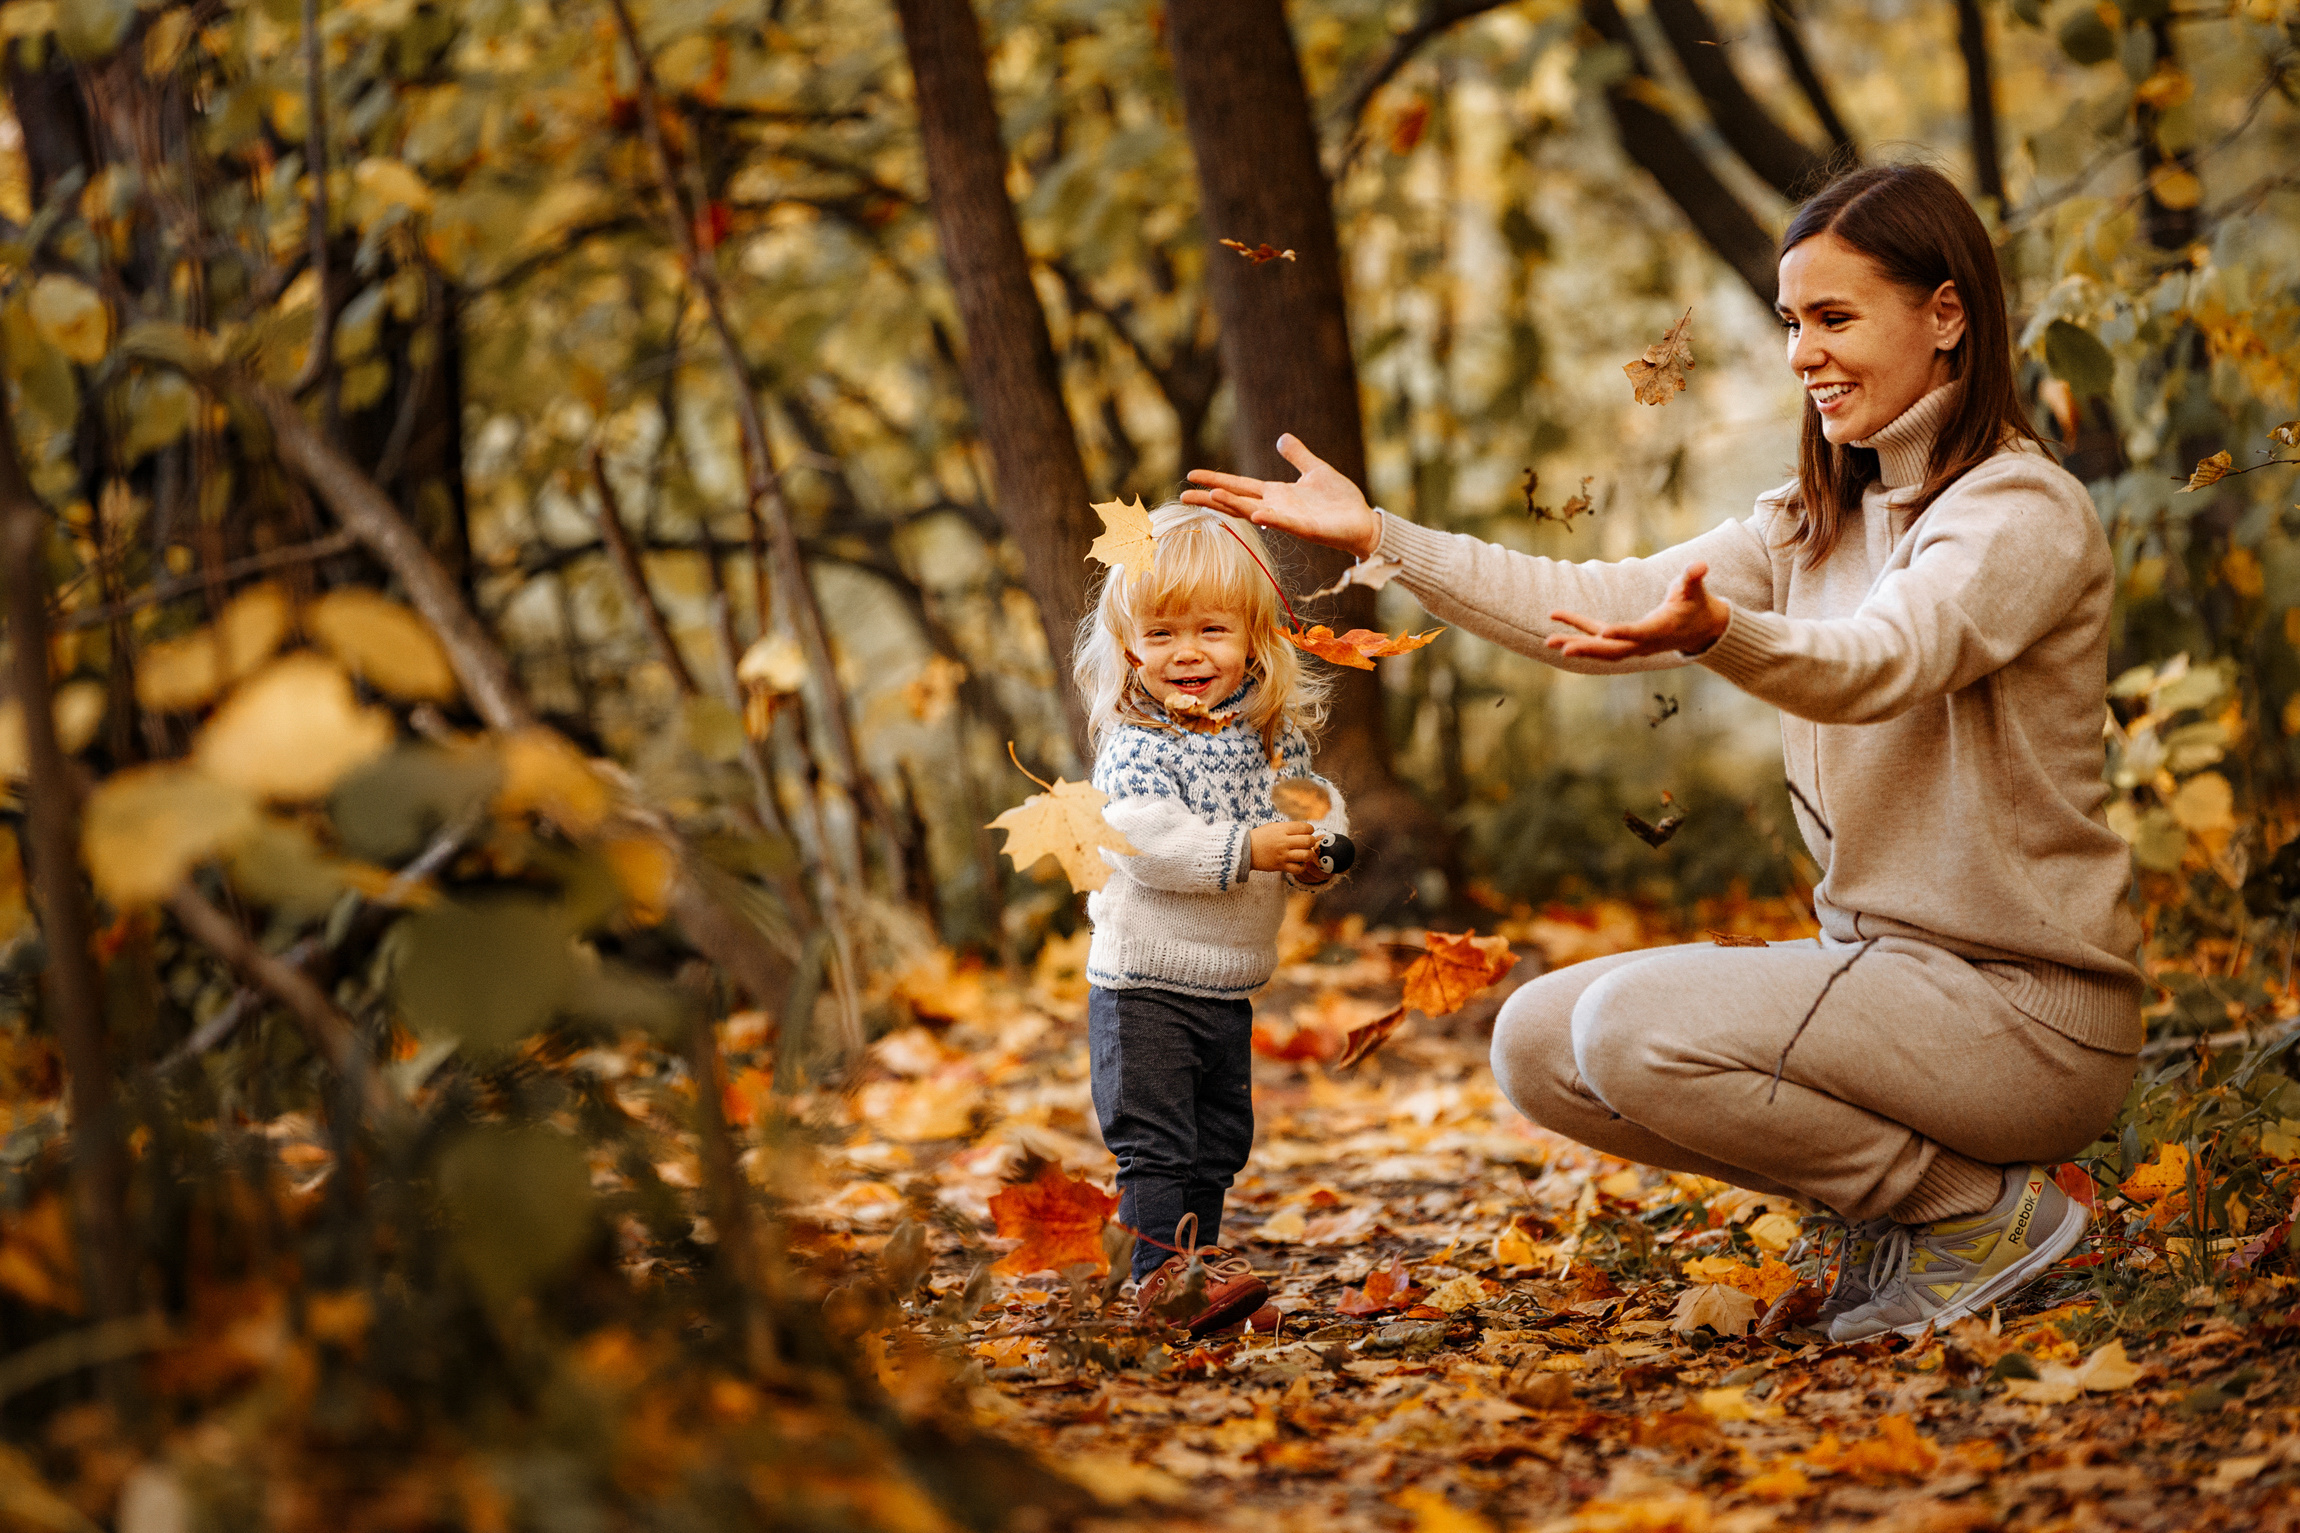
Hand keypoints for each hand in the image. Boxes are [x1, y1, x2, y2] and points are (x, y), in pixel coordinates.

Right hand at [1181, 435, 1382, 558]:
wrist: (1362, 521)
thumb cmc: (1340, 500)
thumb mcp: (1316, 470)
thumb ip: (1298, 456)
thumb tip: (1282, 438)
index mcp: (1277, 493)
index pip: (1239, 486)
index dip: (1216, 480)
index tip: (1192, 476)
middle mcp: (1277, 507)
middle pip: (1237, 502)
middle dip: (1211, 498)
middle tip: (1184, 495)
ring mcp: (1289, 519)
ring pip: (1254, 512)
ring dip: (1234, 506)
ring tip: (1212, 497)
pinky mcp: (1306, 528)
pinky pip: (1285, 523)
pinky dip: (1271, 518)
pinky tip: (1257, 513)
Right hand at [1250, 820, 1317, 874]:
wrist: (1246, 850)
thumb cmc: (1261, 837)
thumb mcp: (1274, 826)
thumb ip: (1289, 828)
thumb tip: (1307, 830)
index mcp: (1282, 829)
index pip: (1305, 827)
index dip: (1310, 829)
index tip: (1307, 832)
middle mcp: (1283, 842)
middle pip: (1308, 841)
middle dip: (1311, 842)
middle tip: (1307, 843)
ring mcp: (1282, 855)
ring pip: (1306, 855)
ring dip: (1308, 854)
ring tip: (1304, 853)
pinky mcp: (1280, 866)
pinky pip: (1298, 869)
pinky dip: (1302, 866)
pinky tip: (1299, 863)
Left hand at [1547, 561, 1730, 660]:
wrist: (1700, 629)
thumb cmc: (1696, 605)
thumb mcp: (1695, 590)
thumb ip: (1693, 578)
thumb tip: (1700, 565)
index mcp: (1660, 630)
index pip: (1639, 633)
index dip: (1622, 632)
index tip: (1603, 633)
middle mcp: (1644, 642)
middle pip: (1613, 649)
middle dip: (1588, 649)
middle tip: (1562, 648)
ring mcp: (1633, 644)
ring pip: (1601, 649)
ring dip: (1576, 644)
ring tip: (1548, 641)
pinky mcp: (1624, 639)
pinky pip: (1598, 636)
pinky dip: (1578, 630)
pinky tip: (1556, 621)